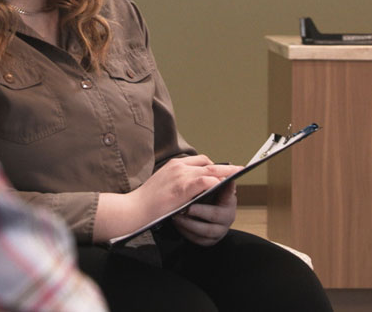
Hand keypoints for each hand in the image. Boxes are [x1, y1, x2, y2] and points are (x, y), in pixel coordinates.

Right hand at [93, 155, 240, 242]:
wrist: (132, 210)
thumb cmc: (146, 202)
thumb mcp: (164, 185)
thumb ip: (179, 182)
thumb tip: (197, 186)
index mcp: (174, 165)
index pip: (199, 160)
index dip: (213, 165)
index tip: (224, 169)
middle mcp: (179, 166)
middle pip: (208, 162)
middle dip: (225, 166)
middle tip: (239, 169)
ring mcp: (180, 175)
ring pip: (210, 170)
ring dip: (226, 173)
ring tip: (237, 176)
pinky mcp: (181, 187)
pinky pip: (204, 181)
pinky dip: (215, 182)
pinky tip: (223, 185)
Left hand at [171, 180, 237, 245]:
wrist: (203, 218)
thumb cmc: (206, 198)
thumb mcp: (211, 189)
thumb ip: (213, 180)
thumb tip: (214, 168)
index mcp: (229, 200)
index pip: (229, 193)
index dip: (225, 189)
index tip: (214, 185)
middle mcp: (228, 216)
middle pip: (215, 214)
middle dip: (200, 211)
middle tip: (187, 208)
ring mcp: (219, 230)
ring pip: (205, 230)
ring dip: (189, 223)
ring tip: (177, 216)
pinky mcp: (209, 241)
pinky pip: (198, 239)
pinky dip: (186, 232)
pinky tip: (177, 224)